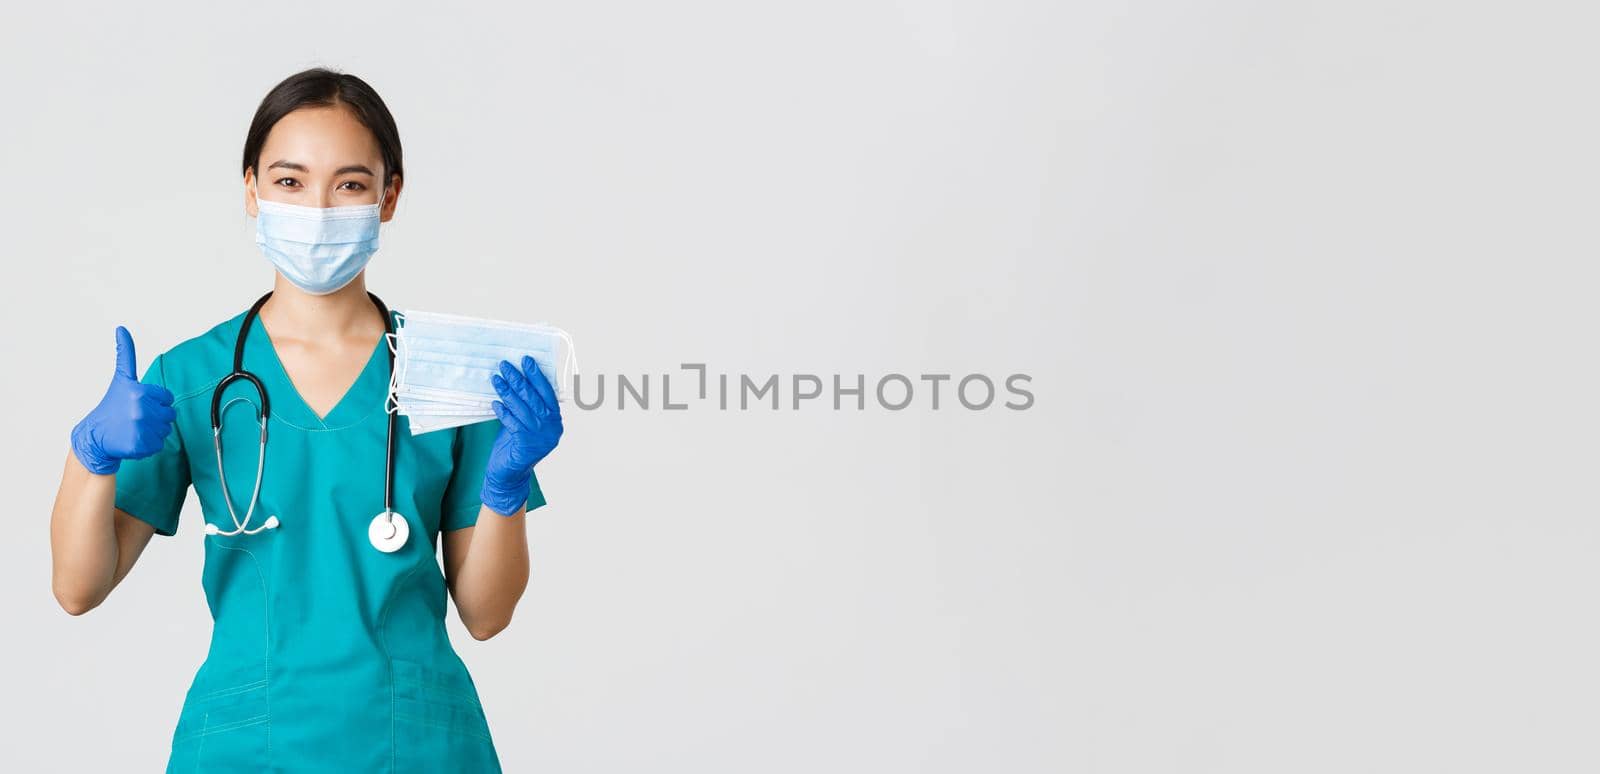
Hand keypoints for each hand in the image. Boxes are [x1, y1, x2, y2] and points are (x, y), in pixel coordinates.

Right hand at [70, 326, 176, 474]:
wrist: (95, 437)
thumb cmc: (111, 406)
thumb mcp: (121, 379)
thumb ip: (126, 354)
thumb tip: (122, 328)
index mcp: (139, 392)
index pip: (167, 398)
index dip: (155, 401)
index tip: (138, 404)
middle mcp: (141, 410)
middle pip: (169, 415)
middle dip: (156, 417)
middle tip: (136, 418)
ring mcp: (142, 429)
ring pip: (165, 430)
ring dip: (153, 431)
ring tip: (134, 429)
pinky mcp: (142, 445)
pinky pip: (159, 445)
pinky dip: (148, 445)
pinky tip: (133, 440)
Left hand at [481, 355, 563, 514]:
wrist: (510, 475)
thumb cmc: (516, 446)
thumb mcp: (527, 424)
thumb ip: (528, 407)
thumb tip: (519, 379)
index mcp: (555, 421)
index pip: (547, 393)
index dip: (536, 375)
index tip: (526, 360)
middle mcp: (551, 428)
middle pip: (533, 398)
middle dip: (518, 379)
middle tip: (505, 365)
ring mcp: (539, 437)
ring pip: (521, 407)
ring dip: (507, 391)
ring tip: (496, 378)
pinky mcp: (525, 444)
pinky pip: (512, 422)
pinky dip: (503, 411)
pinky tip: (495, 402)